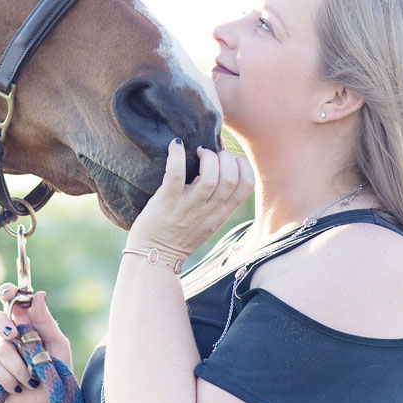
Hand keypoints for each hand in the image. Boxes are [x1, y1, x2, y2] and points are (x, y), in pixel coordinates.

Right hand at [0, 288, 72, 402]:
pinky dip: (10, 379)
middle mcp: (9, 336)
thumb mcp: (58, 345)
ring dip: (19, 367)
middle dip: (2, 326)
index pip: (11, 302)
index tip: (10, 293)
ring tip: (31, 379)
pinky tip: (18, 387)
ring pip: (0, 349)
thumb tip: (39, 294)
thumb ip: (46, 322)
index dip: (7, 292)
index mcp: (26, 324)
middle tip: (13, 335)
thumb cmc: (57, 371)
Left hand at [127, 140, 254, 262]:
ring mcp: (188, 206)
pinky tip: (175, 145)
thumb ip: (218, 203)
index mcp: (222, 214)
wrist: (154, 257)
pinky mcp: (167, 201)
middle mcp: (209, 211)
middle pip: (230, 178)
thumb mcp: (209, 222)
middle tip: (210, 154)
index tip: (229, 160)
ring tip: (198, 152)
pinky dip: (176, 155)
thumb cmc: (180, 237)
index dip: (242, 165)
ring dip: (207, 157)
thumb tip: (219, 170)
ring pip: (209, 177)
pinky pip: (176, 174)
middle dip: (225, 157)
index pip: (247, 185)